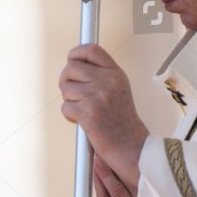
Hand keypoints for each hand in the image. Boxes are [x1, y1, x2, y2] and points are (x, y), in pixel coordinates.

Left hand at [59, 44, 148, 185]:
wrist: (131, 146)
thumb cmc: (122, 122)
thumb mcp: (119, 89)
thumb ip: (101, 76)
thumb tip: (74, 65)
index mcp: (116, 74)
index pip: (91, 50)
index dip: (76, 53)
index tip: (72, 61)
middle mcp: (108, 81)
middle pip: (71, 68)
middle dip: (66, 81)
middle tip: (74, 93)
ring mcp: (98, 96)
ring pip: (66, 88)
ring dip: (69, 101)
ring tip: (83, 110)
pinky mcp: (88, 113)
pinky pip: (65, 107)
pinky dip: (70, 116)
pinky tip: (82, 121)